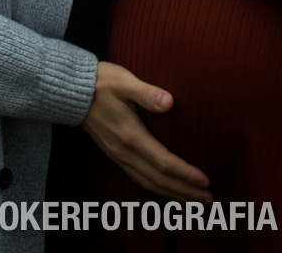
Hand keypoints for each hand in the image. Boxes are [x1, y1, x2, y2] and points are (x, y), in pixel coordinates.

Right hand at [82, 61, 211, 202]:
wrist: (73, 92)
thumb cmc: (101, 82)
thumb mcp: (125, 81)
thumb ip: (147, 93)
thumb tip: (169, 101)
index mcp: (130, 136)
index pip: (164, 162)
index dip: (185, 174)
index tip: (205, 180)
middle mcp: (125, 152)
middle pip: (159, 180)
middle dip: (185, 191)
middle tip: (208, 199)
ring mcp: (118, 156)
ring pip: (149, 183)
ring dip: (173, 194)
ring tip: (193, 200)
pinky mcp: (115, 155)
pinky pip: (139, 179)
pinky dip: (157, 188)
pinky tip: (167, 189)